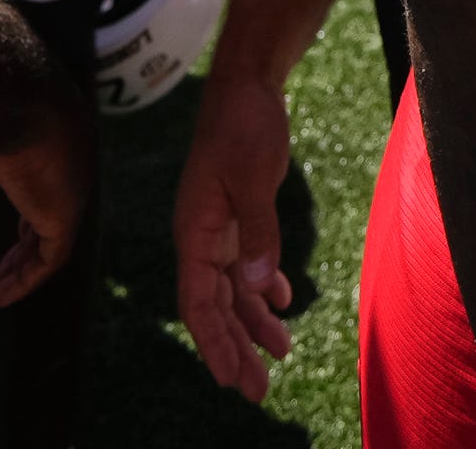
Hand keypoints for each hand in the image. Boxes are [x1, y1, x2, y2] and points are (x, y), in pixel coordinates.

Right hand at [0, 78, 100, 307]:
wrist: (14, 90)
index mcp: (58, 137)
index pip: (47, 182)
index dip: (28, 210)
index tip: (11, 234)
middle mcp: (72, 162)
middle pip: (51, 213)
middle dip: (26, 244)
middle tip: (4, 269)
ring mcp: (72, 187)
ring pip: (51, 239)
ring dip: (22, 269)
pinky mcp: (65, 212)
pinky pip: (49, 258)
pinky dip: (25, 280)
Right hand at [173, 69, 301, 396]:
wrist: (248, 86)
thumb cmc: (244, 126)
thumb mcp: (254, 177)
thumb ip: (258, 232)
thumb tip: (258, 289)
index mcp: (194, 234)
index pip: (198, 304)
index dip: (212, 343)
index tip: (228, 379)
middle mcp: (201, 238)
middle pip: (215, 307)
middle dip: (234, 348)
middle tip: (257, 390)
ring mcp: (219, 229)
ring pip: (233, 290)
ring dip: (253, 324)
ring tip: (280, 355)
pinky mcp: (239, 216)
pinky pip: (248, 264)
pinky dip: (263, 289)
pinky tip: (282, 305)